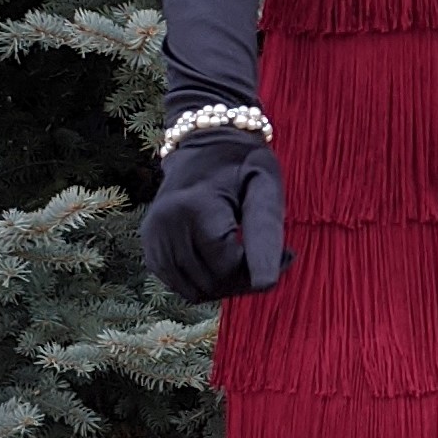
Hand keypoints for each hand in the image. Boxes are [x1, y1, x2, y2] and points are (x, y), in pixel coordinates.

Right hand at [141, 130, 286, 300]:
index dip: (262, 270)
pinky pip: (184, 288)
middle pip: (212, 282)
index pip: (228, 266)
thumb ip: (266, 232)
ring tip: (247, 255)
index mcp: (193, 206)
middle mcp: (165, 224)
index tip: (288, 254)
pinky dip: (209, 282)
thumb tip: (266, 283)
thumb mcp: (264, 185)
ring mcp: (153, 239)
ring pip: (197, 292)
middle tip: (271, 255)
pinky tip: (225, 257)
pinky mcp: (150, 250)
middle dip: (246, 278)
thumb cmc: (243, 165)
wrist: (204, 146)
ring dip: (228, 283)